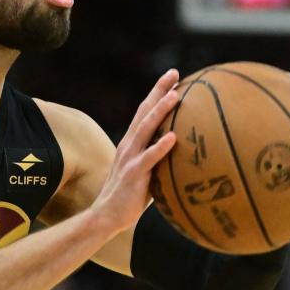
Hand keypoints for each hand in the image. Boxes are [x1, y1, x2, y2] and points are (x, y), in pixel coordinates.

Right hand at [92, 69, 179, 234]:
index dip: (157, 93)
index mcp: (131, 143)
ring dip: (160, 111)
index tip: (172, 77)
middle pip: (144, 112)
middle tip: (174, 73)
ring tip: (175, 96)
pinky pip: (149, 159)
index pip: (144, 112)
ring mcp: (130, 159)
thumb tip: (183, 152)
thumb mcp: (145, 171)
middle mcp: (129, 145)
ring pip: (146, 130)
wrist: (106, 216)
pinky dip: (161, 147)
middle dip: (159, 91)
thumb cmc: (130, 196)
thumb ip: (159, 159)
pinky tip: (173, 138)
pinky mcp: (134, 175)